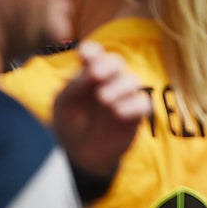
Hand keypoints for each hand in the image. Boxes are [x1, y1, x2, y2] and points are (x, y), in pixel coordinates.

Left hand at [49, 39, 149, 178]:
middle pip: (116, 62)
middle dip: (108, 65)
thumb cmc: (70, 125)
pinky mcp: (135, 115)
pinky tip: (118, 113)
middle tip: (96, 74)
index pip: (94, 55)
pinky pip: (142, 104)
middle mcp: (108, 81)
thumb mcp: (64, 105)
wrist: (80, 156)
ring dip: (119, 86)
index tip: (85, 54)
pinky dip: (132, 105)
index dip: (92, 51)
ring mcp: (123, 97)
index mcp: (88, 75)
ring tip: (103, 100)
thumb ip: (75, 86)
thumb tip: (93, 70)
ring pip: (132, 80)